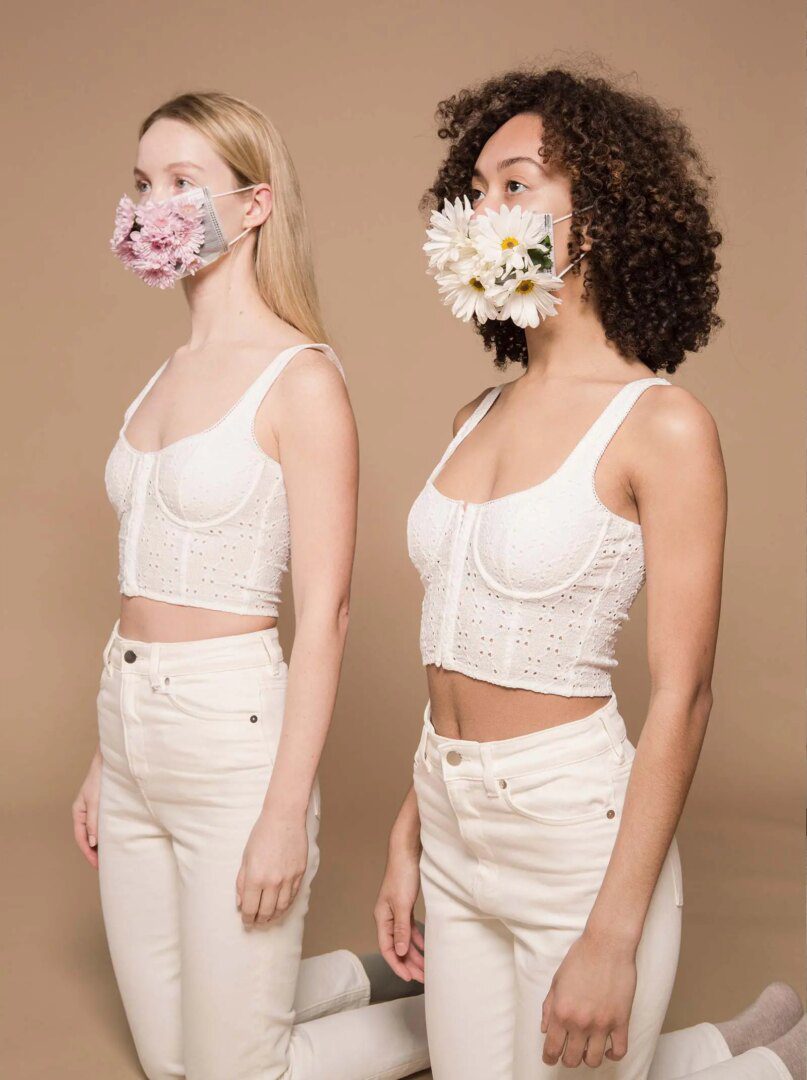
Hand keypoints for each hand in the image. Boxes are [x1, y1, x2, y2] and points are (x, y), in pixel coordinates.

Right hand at [72, 748, 102, 868]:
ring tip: (110, 858)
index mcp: (78, 812)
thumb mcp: (96, 801)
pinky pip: (103, 825)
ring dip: (101, 845)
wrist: (111, 761)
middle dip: (94, 853)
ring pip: (95, 832)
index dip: (89, 853)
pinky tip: (115, 840)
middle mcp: (84, 813)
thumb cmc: (101, 778)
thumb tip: (93, 843)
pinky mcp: (104, 807)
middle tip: (105, 867)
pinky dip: (107, 834)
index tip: (97, 866)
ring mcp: (94, 810)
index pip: (81, 838)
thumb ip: (94, 821)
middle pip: (87, 838)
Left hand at [237, 806, 307, 926]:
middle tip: (256, 922)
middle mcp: (273, 881)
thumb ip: (242, 882)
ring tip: (269, 918)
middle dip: (260, 920)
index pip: (251, 908)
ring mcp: (289, 878)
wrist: (284, 818)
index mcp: (256, 877)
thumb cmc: (262, 834)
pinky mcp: (300, 873)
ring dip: (274, 916)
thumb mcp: (246, 858)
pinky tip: (281, 905)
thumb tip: (241, 903)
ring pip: (282, 907)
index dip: (247, 919)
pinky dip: (287, 904)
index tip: (246, 921)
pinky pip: (293, 895)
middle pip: (267, 911)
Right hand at [373, 840, 424, 983]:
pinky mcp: (405, 906)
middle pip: (396, 947)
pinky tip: (424, 947)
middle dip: (409, 963)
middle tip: (422, 978)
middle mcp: (387, 917)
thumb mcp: (402, 904)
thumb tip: (399, 952)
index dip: (397, 965)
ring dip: (414, 954)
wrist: (407, 852)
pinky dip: (416, 939)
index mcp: (382, 918)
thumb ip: (401, 928)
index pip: (387, 948)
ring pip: (404, 939)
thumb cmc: (402, 875)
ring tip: (426, 967)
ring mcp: (396, 912)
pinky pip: (410, 929)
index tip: (409, 978)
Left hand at [541, 928, 636, 1067]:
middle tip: (568, 1052)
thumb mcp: (557, 981)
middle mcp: (580, 1022)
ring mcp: (602, 1024)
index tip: (550, 1059)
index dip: (549, 1058)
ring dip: (588, 1058)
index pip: (552, 1048)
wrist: (607, 944)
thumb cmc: (581, 958)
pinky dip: (613, 1055)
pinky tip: (608, 1049)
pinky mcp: (621, 1021)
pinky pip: (619, 1051)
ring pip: (594, 1060)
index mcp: (561, 1012)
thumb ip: (548, 1007)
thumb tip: (545, 1029)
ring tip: (587, 1050)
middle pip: (572, 1059)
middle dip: (567, 1059)